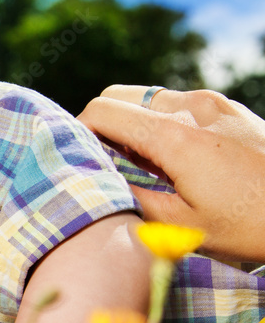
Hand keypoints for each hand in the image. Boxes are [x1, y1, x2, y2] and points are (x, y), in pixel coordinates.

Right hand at [77, 85, 264, 262]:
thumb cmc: (251, 224)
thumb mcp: (180, 226)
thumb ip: (130, 197)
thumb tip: (95, 181)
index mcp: (176, 136)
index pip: (102, 110)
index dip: (78, 132)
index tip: (75, 161)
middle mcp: (193, 107)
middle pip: (120, 95)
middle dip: (102, 126)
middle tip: (104, 166)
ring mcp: (213, 103)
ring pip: (147, 98)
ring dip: (131, 126)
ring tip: (139, 168)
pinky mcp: (228, 108)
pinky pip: (175, 105)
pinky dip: (158, 125)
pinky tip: (170, 162)